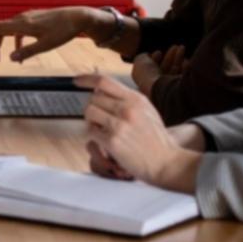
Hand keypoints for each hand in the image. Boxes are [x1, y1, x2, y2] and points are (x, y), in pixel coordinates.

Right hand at [0, 7, 90, 64]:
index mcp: (22, 24)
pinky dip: (13, 43)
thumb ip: (28, 51)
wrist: (78, 17)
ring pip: (6, 31)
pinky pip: (17, 32)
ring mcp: (27, 19)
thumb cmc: (64, 31)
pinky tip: (17, 55)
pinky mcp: (33, 21)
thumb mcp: (47, 45)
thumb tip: (11, 58)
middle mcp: (21, 19)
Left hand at [74, 73, 199, 192]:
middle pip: (93, 98)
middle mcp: (127, 109)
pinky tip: (105, 140)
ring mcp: (119, 125)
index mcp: (136, 99)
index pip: (104, 81)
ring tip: (102, 128)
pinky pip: (91, 132)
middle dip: (93, 107)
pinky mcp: (112, 141)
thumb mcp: (146, 110)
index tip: (76, 81)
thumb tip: (101, 90)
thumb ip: (127, 99)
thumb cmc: (155, 138)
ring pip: (89, 112)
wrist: (166, 161)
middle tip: (100, 118)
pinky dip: (94, 135)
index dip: (86, 79)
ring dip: (91, 120)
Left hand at [133, 47, 187, 95]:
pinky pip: (184, 78)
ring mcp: (171, 92)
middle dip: (170, 57)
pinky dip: (185, 68)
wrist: (161, 87)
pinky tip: (186, 61)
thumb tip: (147, 56)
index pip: (151, 73)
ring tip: (181, 47)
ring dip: (178, 59)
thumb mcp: (141, 62)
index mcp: (146, 86)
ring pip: (175, 72)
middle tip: (176, 46)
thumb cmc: (149, 74)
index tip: (158, 52)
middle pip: (165, 71)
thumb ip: (142, 58)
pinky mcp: (183, 92)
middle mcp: (158, 91)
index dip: (154, 60)